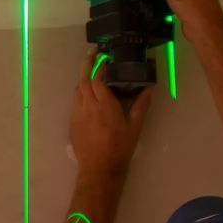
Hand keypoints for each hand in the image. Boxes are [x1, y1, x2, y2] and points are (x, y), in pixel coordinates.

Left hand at [70, 54, 152, 175]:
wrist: (99, 169)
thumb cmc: (120, 149)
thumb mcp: (135, 128)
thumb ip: (141, 106)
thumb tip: (150, 88)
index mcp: (105, 107)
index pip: (98, 79)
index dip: (101, 67)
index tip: (107, 58)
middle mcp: (88, 107)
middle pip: (83, 80)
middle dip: (87, 64)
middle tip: (93, 52)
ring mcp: (77, 114)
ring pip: (77, 89)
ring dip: (83, 77)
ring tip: (90, 67)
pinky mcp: (72, 122)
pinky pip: (75, 101)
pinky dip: (80, 91)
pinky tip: (87, 90)